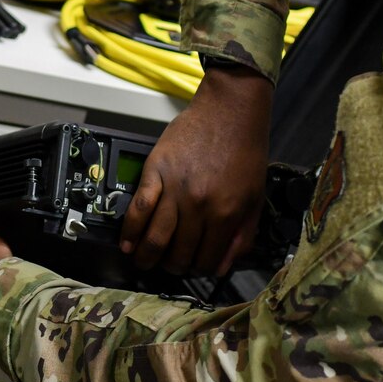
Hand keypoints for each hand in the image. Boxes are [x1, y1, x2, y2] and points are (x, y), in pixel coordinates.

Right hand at [120, 66, 271, 275]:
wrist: (230, 110)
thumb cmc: (246, 151)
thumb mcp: (255, 197)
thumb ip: (243, 234)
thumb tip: (224, 266)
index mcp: (226, 213)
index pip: (208, 260)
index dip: (201, 270)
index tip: (195, 268)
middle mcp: (198, 206)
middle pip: (178, 252)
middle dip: (173, 267)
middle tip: (169, 267)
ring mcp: (174, 189)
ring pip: (155, 236)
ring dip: (148, 256)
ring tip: (144, 262)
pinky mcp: (155, 171)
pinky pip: (138, 207)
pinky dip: (130, 230)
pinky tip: (127, 242)